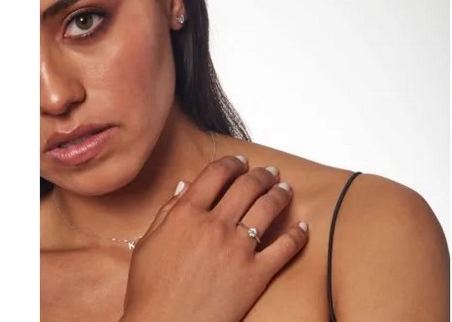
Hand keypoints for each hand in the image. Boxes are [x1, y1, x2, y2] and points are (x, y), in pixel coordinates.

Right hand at [120, 155, 308, 321]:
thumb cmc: (151, 290)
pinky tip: (303, 226)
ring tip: (285, 189)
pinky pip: (285, 247)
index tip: (240, 161)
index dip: (231, 163)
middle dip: (261, 174)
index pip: (216, 175)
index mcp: (187, 215)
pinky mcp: (255, 274)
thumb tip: (185, 184)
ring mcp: (237, 249)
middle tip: (269, 172)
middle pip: (247, 186)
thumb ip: (168, 210)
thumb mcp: (149, 243)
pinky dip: (298, 234)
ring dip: (280, 194)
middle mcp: (215, 225)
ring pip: (268, 208)